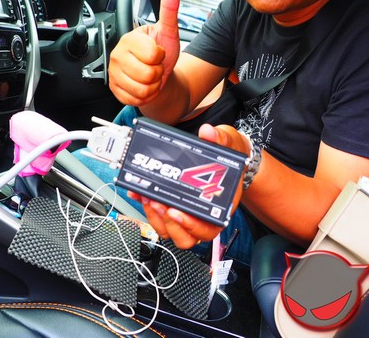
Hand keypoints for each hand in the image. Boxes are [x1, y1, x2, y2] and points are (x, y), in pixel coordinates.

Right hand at [108, 0, 180, 106]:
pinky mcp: (114, 90)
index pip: (152, 54)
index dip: (160, 57)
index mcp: (130, 39)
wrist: (158, 75)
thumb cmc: (162, 53)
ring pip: (142, 89)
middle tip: (154, 67)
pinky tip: (143, 87)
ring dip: (152, 86)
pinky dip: (145, 96)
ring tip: (149, 77)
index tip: (157, 53)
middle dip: (157, 73)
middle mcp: (118, 54)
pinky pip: (135, 99)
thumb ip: (170, 10)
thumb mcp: (169, 32)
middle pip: (147, 74)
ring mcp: (114, 73)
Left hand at [128, 123, 249, 248]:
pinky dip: (147, 207)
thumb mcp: (230, 142)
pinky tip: (139, 191)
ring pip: (170, 230)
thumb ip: (220, 137)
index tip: (176, 212)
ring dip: (155, 216)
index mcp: (221, 206)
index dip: (191, 225)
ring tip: (147, 196)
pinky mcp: (174, 208)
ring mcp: (188, 214)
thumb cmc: (229, 156)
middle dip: (168, 222)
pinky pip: (159, 217)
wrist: (226, 156)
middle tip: (157, 202)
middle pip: (185, 236)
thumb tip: (208, 132)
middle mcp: (204, 215)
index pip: (208, 228)